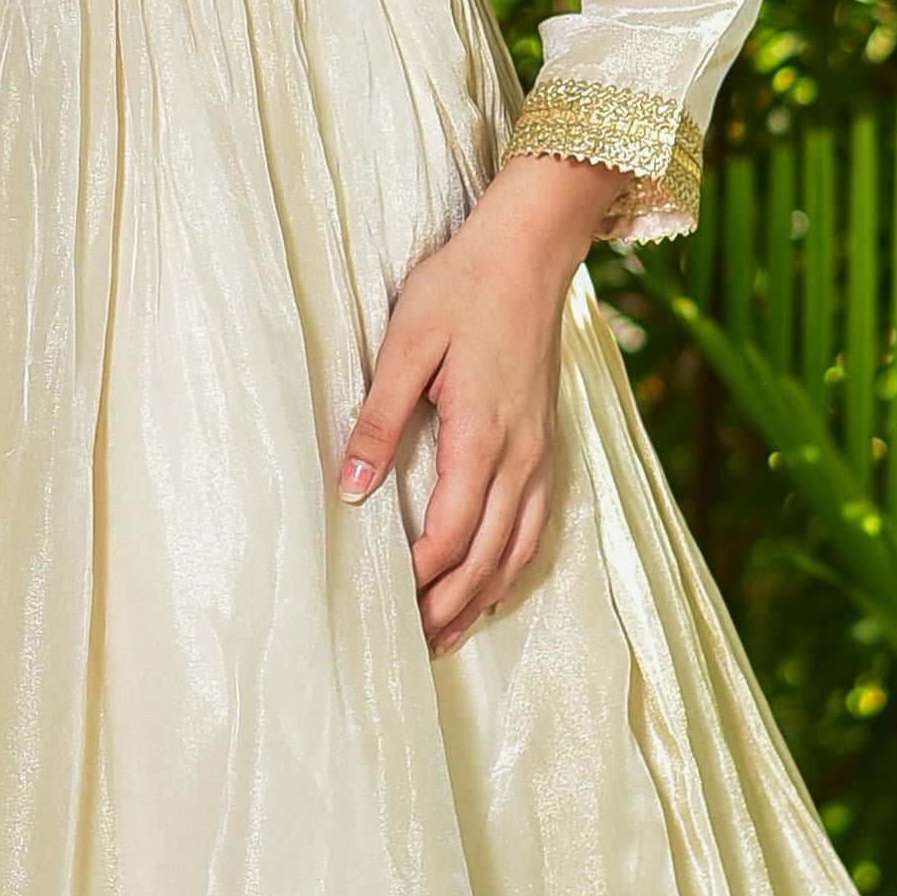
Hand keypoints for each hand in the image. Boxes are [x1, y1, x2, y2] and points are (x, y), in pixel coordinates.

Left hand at [339, 152, 630, 649]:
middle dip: (448, 604)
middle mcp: (520, 456)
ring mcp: (541, 453)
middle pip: (487, 555)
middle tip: (410, 643)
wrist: (529, 252)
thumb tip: (349, 487)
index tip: (386, 604)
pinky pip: (538, 524)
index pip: (450, 532)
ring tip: (447, 633)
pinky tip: (494, 584)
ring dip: (483, 596)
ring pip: (519, 548)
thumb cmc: (460, 289)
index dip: (419, 576)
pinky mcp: (547, 443)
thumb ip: (377, 419)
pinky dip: (515, 565)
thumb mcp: (403, 345)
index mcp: (481, 436)